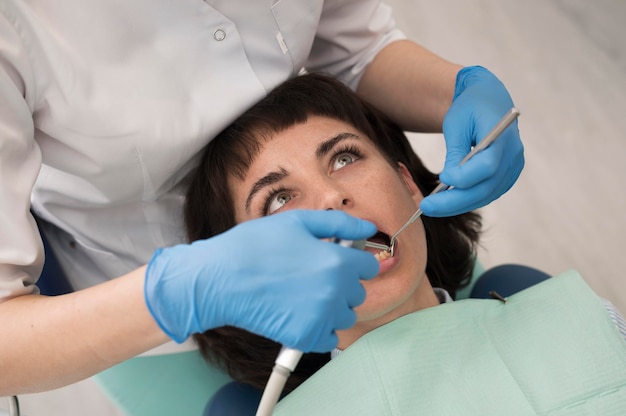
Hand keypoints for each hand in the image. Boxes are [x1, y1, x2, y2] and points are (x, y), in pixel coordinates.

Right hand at [144, 210, 378, 351]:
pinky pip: (329, 338)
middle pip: (357, 292)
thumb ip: (339, 224)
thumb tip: (368, 229)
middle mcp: (335, 292)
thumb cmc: (255, 246)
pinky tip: (298, 313)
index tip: (337, 260)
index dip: (352, 260)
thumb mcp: (298, 222)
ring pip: (344, 315)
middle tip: (310, 275)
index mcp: (338, 261)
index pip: (369, 266)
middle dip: (340, 283)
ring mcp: (321, 318)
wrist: (220, 279)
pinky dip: (319, 329)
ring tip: (302, 295)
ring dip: (331, 307)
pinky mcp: (306, 337)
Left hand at [420, 66, 523, 216]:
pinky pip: (487, 193)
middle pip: (485, 187)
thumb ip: (456, 152)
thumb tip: (448, 180)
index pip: (488, 165)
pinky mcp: (506, 177)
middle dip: (453, 201)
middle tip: (426, 206)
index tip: (442, 177)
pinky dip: (466, 200)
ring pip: (485, 195)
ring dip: (457, 205)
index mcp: (503, 136)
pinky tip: (445, 202)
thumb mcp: (456, 123)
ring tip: (431, 207)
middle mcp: (513, 156)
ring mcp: (512, 168)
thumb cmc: (470, 107)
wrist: (488, 99)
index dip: (465, 177)